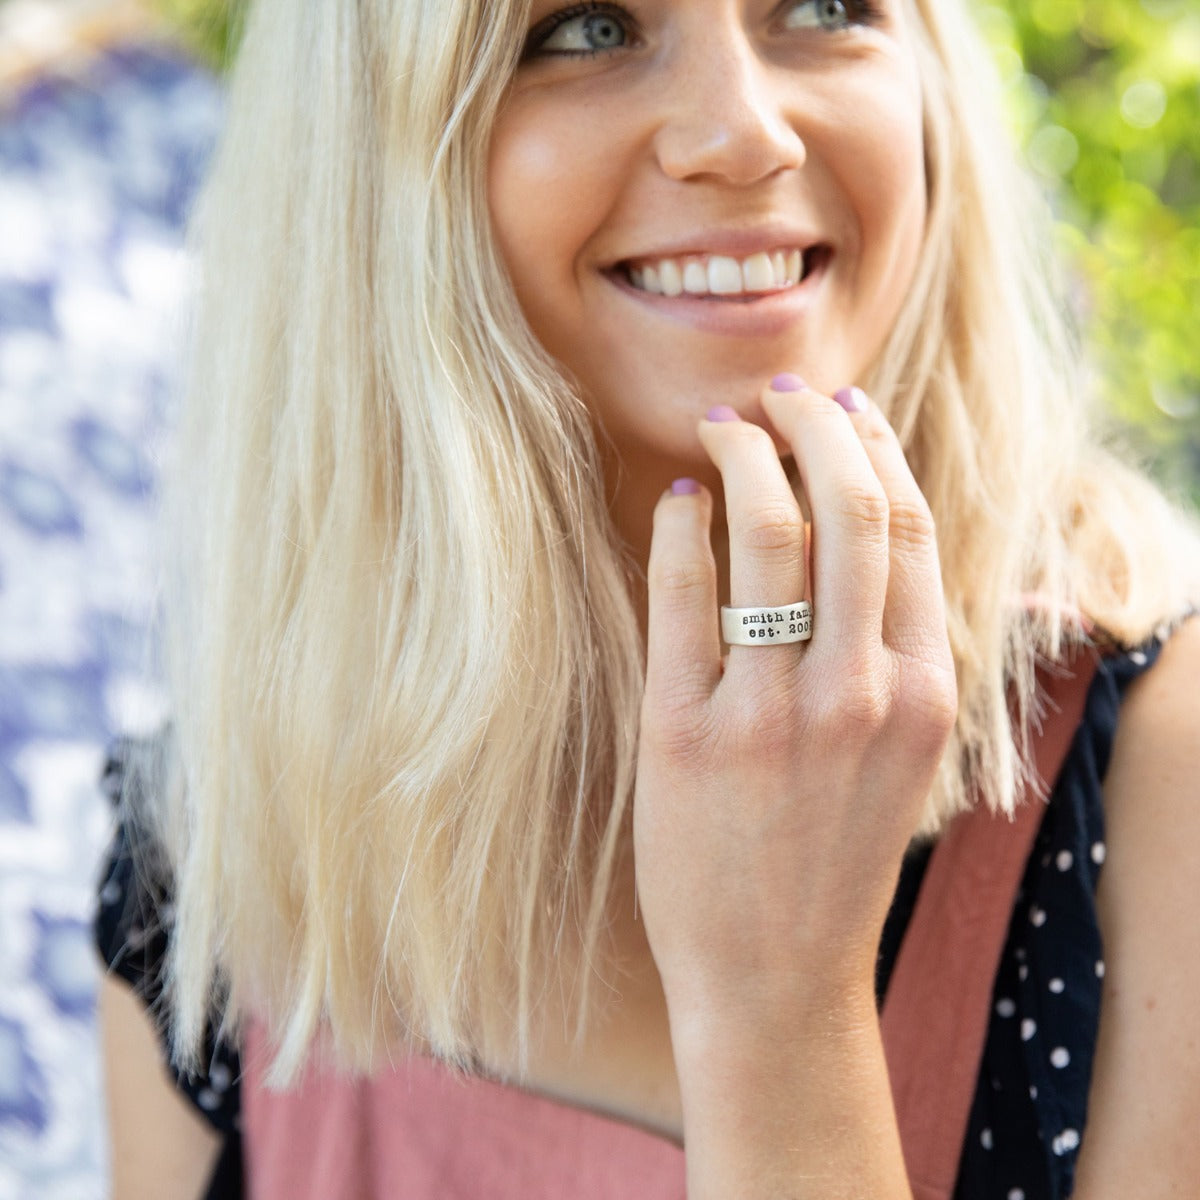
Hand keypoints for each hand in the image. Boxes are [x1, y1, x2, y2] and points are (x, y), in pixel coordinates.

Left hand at [634, 377, 957, 1038]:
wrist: (771, 974)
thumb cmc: (830, 855)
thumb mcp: (899, 756)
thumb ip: (892, 650)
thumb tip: (845, 528)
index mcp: (924, 691)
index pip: (911, 529)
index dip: (875, 449)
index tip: (845, 409)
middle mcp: (860, 693)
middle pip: (853, 508)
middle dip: (816, 425)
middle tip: (782, 395)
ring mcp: (772, 714)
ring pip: (772, 532)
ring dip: (746, 455)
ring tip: (721, 429)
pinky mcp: (684, 733)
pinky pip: (684, 593)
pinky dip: (679, 525)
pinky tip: (675, 500)